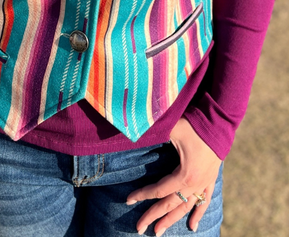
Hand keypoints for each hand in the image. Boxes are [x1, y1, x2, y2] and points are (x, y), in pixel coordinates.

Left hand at [126, 118, 221, 234]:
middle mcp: (195, 184)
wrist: (220, 123)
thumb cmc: (195, 126)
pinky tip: (192, 226)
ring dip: (172, 220)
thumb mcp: (172, 129)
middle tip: (139, 228)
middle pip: (170, 204)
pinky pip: (204, 201)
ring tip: (159, 231)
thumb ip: (154, 132)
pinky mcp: (211, 179)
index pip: (159, 190)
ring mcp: (204, 183)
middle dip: (154, 216)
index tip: (128, 199)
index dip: (143, 195)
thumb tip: (134, 129)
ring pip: (186, 207)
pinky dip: (198, 214)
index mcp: (184, 175)